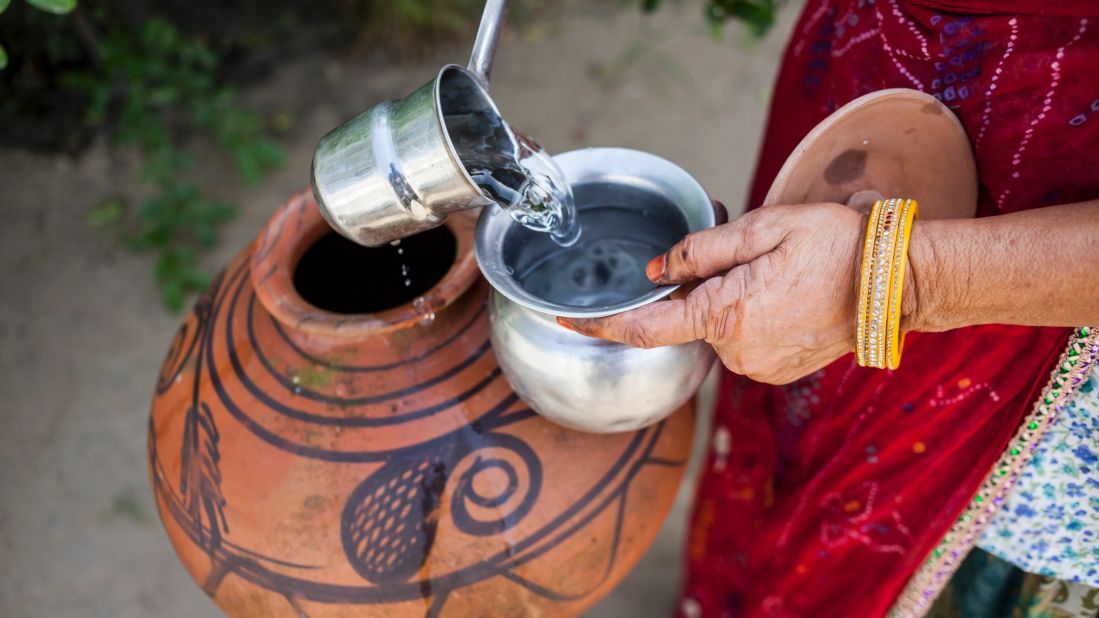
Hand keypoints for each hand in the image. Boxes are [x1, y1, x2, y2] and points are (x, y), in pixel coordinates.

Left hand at [558, 203, 865, 384]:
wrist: (897, 284)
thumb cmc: (837, 246)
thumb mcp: (765, 228)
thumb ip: (700, 250)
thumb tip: (654, 268)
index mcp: (723, 315)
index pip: (642, 328)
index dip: (598, 326)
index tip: (565, 320)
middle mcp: (734, 351)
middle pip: (686, 317)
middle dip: (696, 286)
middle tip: (744, 253)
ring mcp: (756, 366)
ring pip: (714, 328)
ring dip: (726, 300)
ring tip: (774, 271)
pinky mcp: (774, 371)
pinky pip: (740, 341)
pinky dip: (747, 317)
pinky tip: (781, 295)